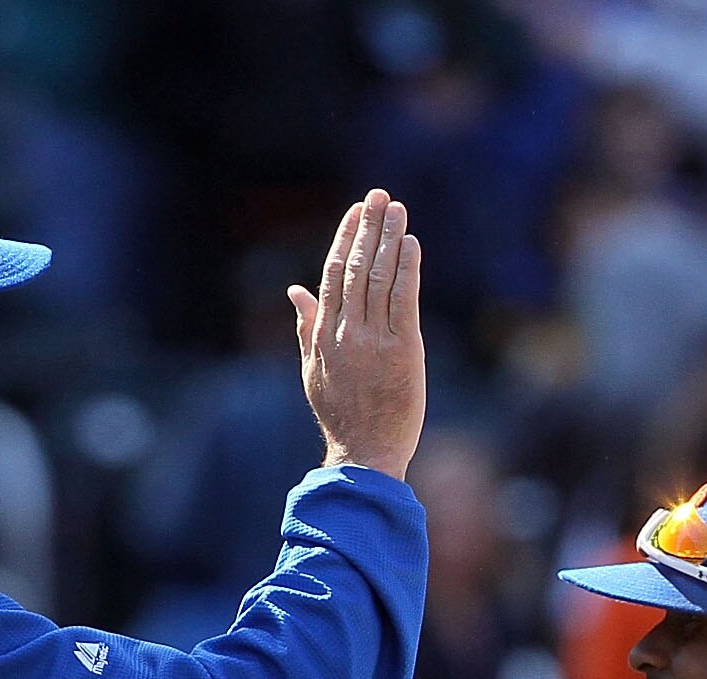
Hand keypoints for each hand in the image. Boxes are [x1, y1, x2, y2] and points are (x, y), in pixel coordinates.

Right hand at [293, 189, 425, 481]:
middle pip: (357, 267)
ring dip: (390, 238)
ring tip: (398, 209)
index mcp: (324, 334)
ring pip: (380, 277)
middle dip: (368, 227)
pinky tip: (411, 243)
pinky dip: (406, 268)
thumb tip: (295, 291)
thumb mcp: (314, 370)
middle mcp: (346, 331)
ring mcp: (374, 340)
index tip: (356, 212)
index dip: (345, 238)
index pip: (333, 274)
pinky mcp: (403, 351)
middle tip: (380, 195)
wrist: (364, 455)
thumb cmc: (342, 416)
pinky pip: (404, 300)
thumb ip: (306, 328)